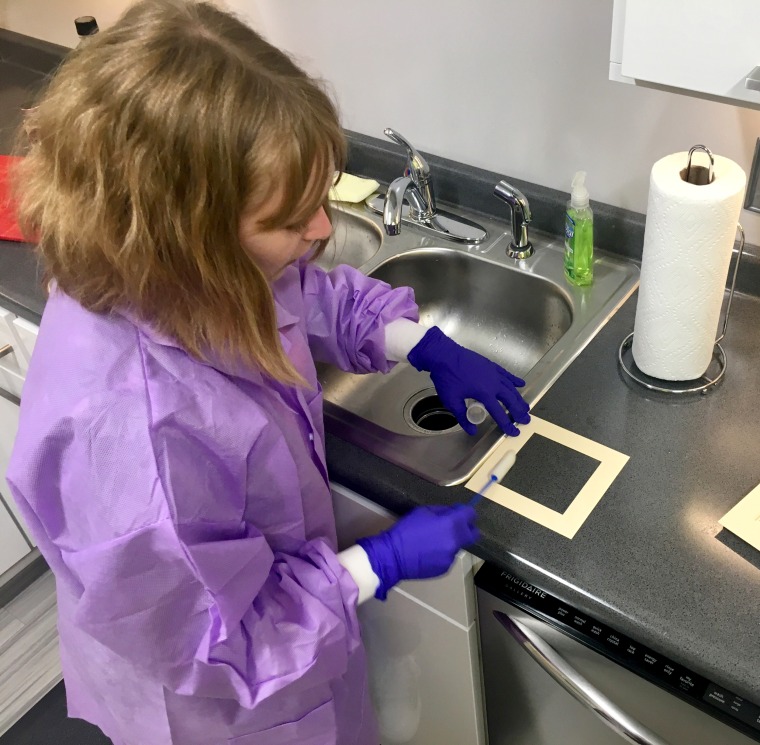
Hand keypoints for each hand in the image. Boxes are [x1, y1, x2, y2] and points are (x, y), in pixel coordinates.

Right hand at [357, 505, 478, 599]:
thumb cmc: (406, 530)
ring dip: (451, 541)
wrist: (393, 557)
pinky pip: (449, 556)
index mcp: (450, 524)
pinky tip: (428, 553)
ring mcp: (452, 556)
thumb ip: (442, 511)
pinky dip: (443, 553)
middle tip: (453, 526)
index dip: (465, 511)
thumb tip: (454, 512)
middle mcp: (455, 541)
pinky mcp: (446, 568)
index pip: (471, 514)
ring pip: (458, 545)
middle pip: (473, 534)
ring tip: (433, 542)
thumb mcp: (422, 512)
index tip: (457, 511)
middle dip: (466, 528)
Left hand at [407, 326, 529, 435]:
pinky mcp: (491, 365)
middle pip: (511, 400)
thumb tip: (472, 430)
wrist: (444, 355)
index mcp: (484, 393)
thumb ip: (463, 416)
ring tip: (525, 407)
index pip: (499, 413)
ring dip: (519, 398)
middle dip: (519, 411)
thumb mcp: (451, 401)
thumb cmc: (447, 378)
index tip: (513, 432)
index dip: (507, 424)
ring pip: (511, 387)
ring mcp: (493, 373)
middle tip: (525, 420)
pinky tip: (520, 384)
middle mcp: (493, 383)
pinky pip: (506, 374)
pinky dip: (514, 380)